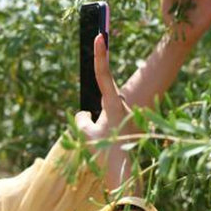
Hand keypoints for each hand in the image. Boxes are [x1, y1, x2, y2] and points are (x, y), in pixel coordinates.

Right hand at [75, 34, 136, 189]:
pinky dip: (105, 132)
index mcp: (113, 104)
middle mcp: (124, 106)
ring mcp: (128, 115)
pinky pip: (111, 123)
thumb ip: (81, 119)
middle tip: (98, 133)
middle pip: (102, 98)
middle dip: (96, 112)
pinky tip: (107, 147)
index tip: (100, 35)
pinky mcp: (129, 125)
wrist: (124, 174)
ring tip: (103, 145)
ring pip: (106, 113)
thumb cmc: (105, 153)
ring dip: (101, 126)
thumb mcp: (86, 135)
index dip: (100, 54)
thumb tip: (84, 114)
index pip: (103, 74)